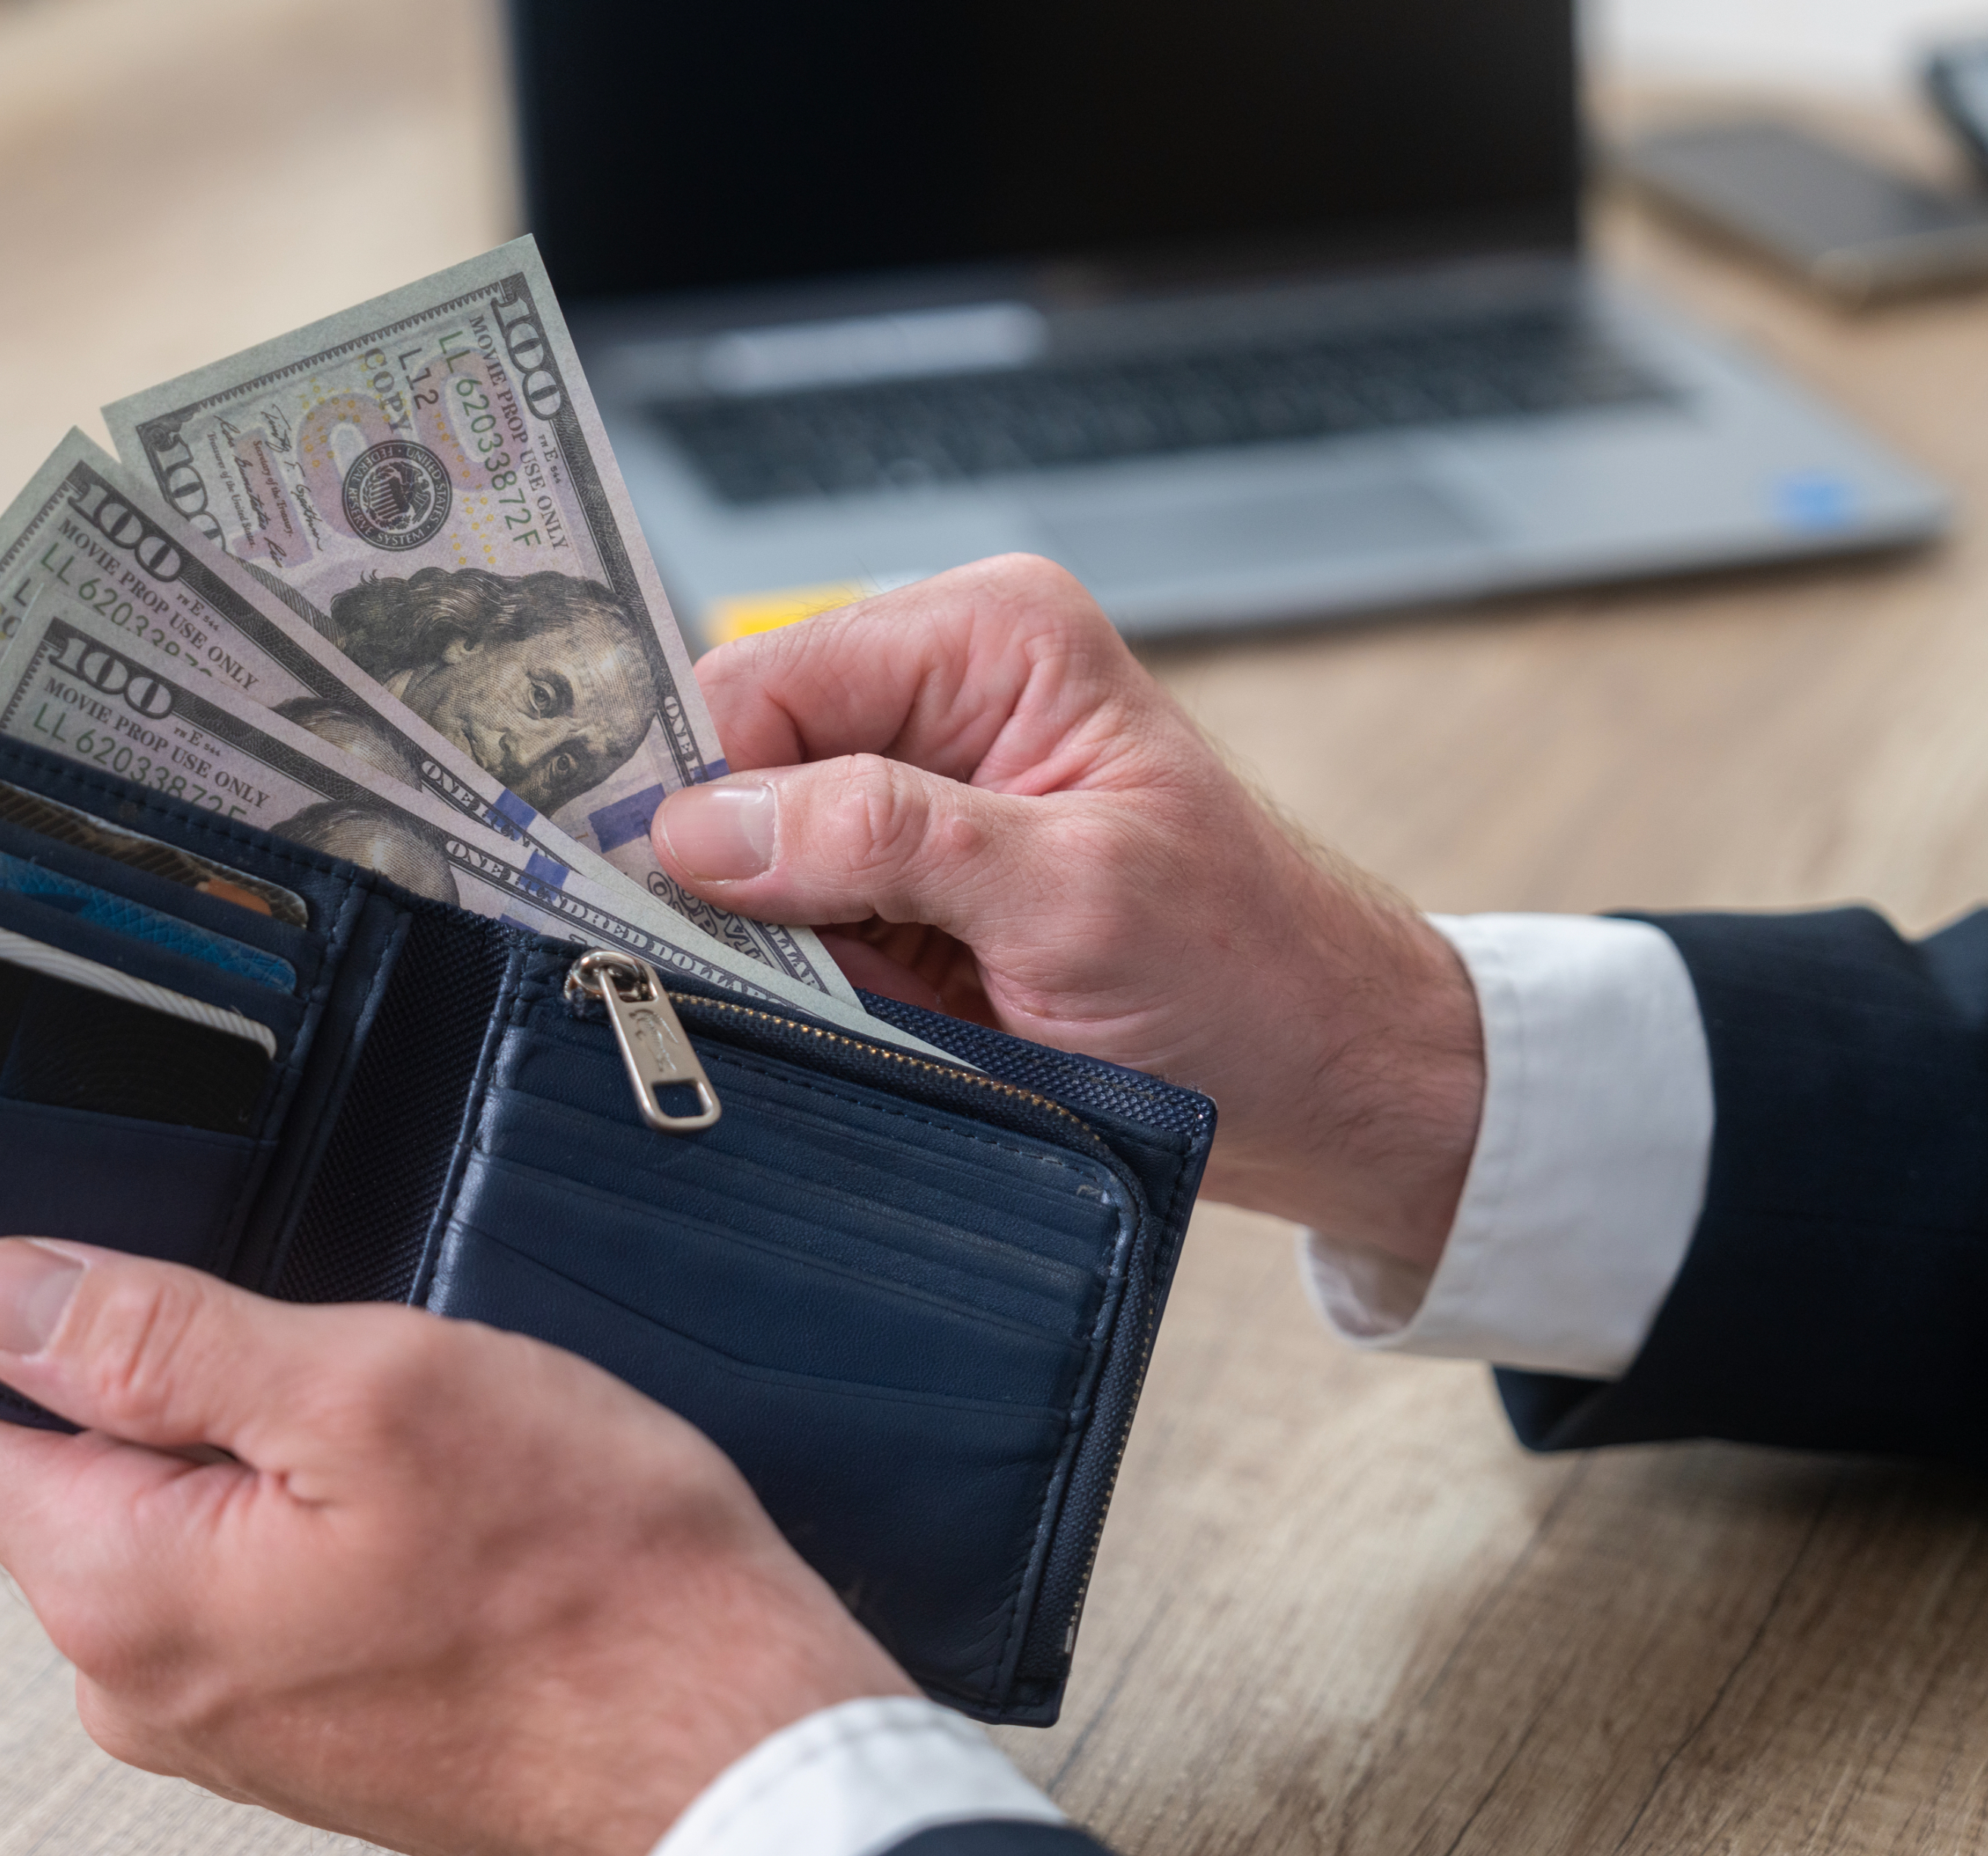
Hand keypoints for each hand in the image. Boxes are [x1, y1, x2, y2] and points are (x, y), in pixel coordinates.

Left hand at [0, 1239, 912, 1855]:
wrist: (728, 1746)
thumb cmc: (587, 1587)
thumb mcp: (368, 1387)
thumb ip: (157, 1334)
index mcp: (119, 1590)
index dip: (45, 1323)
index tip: (164, 1304)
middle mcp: (143, 1683)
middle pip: (87, 1466)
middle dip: (198, 1389)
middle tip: (353, 1385)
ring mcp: (231, 1719)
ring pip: (198, 1516)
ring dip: (289, 1460)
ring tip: (428, 1466)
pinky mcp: (313, 1731)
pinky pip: (276, 1582)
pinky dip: (345, 1530)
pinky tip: (455, 1529)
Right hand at [655, 555, 1482, 1264]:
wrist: (1330, 1086)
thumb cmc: (1250, 975)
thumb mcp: (1072, 896)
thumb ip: (883, 837)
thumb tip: (700, 826)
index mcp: (987, 637)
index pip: (762, 680)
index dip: (698, 786)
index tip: (658, 891)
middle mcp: (943, 695)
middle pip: (741, 766)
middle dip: (733, 874)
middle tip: (770, 970)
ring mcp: (923, 799)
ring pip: (753, 858)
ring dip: (771, 942)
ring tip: (859, 1005)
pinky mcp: (914, 892)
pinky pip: (797, 927)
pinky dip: (804, 983)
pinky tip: (865, 1020)